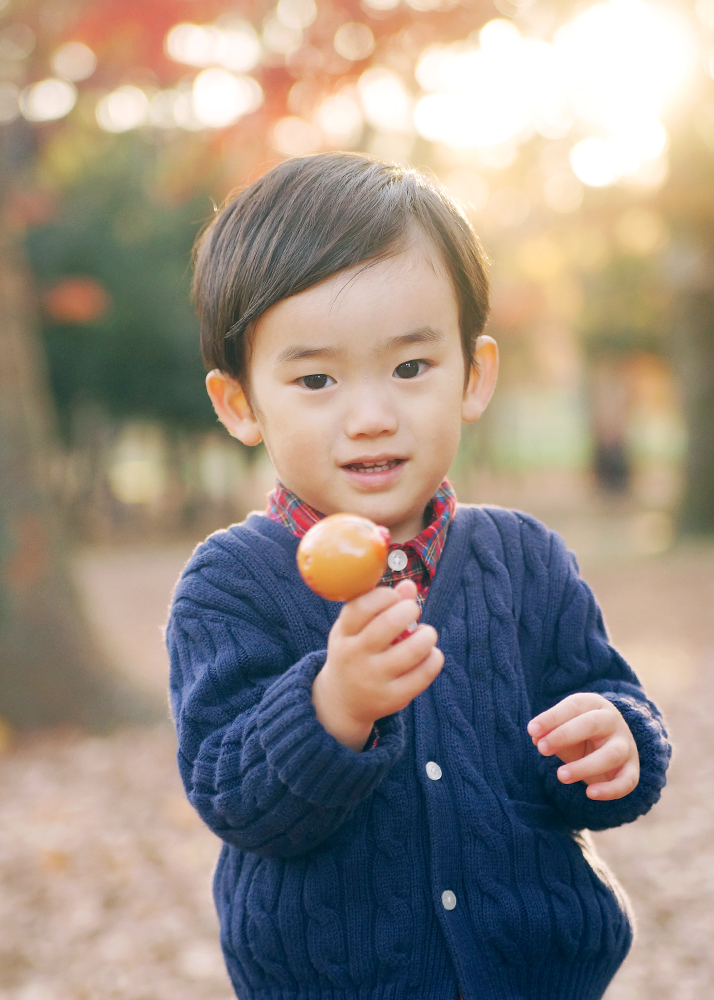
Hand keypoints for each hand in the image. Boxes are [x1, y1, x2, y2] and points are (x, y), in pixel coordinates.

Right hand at [312, 580, 443, 751]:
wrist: (341, 702)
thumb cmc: (354, 652)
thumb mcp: (356, 628)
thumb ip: (380, 604)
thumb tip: (409, 586)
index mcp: (344, 634)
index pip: (361, 607)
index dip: (384, 595)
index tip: (393, 597)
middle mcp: (355, 656)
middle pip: (387, 625)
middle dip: (408, 610)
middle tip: (413, 611)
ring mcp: (374, 679)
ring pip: (412, 651)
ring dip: (427, 635)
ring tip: (427, 633)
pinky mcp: (393, 698)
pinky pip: (423, 674)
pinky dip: (434, 658)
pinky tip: (430, 654)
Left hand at [527, 693, 639, 799]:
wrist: (610, 745)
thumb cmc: (579, 734)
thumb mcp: (563, 729)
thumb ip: (549, 733)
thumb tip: (536, 738)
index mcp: (594, 704)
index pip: (573, 706)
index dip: (552, 718)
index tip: (532, 730)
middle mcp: (612, 721)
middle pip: (592, 724)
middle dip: (564, 735)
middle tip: (541, 749)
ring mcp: (625, 745)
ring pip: (610, 754)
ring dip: (584, 766)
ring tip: (560, 776)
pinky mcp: (632, 769)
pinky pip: (627, 781)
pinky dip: (610, 790)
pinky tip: (589, 794)